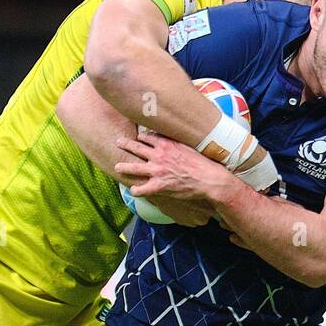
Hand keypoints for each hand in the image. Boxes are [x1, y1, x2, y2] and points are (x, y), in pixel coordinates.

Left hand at [115, 133, 234, 225]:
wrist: (208, 179)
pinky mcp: (159, 186)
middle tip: (118, 142)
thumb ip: (176, 141)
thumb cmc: (202, 162)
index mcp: (166, 144)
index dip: (141, 136)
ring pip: (134, 167)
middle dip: (126, 144)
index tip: (138, 137)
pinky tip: (133, 190)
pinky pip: (142, 189)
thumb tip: (173, 135)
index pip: (147, 136)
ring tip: (117, 166)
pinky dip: (136, 190)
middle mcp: (158, 155)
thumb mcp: (188, 145)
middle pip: (136, 147)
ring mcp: (157, 171)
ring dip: (124, 166)